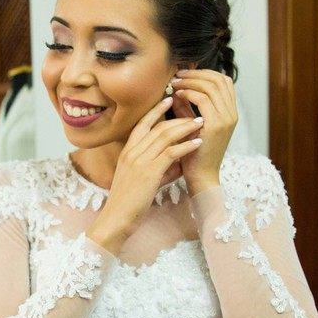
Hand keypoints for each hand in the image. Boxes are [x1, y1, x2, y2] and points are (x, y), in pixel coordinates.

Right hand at [87, 96, 204, 253]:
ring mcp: (139, 161)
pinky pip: (171, 153)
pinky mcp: (149, 172)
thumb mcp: (138, 178)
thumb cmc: (128, 202)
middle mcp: (132, 152)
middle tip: (195, 111)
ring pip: (165, 135)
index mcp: (127, 151)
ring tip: (200, 122)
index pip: (142, 123)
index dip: (156, 110)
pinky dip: (186, 146)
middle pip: (157, 126)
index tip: (169, 99)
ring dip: (185, 127)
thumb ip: (156, 166)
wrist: (116, 218)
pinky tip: (198, 143)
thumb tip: (176, 163)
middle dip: (178, 117)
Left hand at [169, 69, 236, 194]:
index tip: (185, 74)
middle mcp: (232, 114)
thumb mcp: (190, 125)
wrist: (201, 176)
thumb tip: (174, 89)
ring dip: (191, 81)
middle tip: (178, 75)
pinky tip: (177, 95)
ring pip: (211, 86)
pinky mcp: (216, 125)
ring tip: (175, 83)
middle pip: (219, 79)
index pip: (224, 81)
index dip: (204, 73)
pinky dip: (189, 93)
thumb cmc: (193, 153)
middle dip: (196, 73)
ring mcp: (226, 119)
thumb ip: (185, 107)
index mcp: (229, 112)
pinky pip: (204, 99)